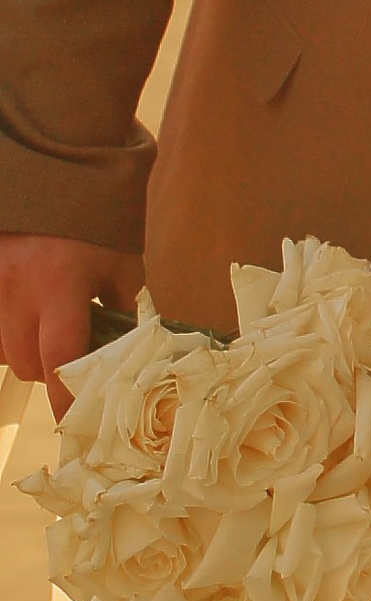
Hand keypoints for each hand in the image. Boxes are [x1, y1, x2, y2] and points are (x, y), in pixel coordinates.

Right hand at [0, 236, 141, 414]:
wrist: (57, 178)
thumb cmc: (96, 225)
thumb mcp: (121, 268)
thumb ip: (124, 315)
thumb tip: (127, 362)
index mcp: (60, 283)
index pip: (59, 358)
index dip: (66, 398)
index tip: (76, 422)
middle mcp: (18, 288)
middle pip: (28, 364)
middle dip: (52, 373)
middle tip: (74, 360)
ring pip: (5, 353)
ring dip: (28, 355)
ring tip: (50, 331)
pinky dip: (9, 337)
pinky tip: (28, 321)